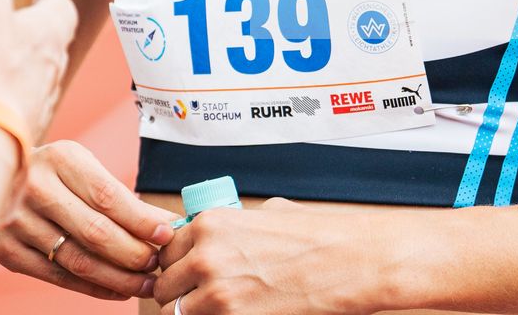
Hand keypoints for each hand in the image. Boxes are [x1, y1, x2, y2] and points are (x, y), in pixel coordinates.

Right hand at [0, 139, 178, 300]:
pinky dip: (94, 287)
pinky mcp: (7, 252)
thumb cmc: (52, 172)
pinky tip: (117, 290)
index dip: (141, 220)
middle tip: (158, 263)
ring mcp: (17, 222)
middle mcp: (34, 188)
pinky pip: (59, 277)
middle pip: (95, 232)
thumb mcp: (79, 165)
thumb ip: (116, 194)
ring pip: (78, 260)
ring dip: (119, 277)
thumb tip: (162, 225)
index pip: (108, 196)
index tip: (167, 233)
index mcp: (59, 158)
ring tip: (146, 283)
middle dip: (134, 253)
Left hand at [155, 199, 378, 314]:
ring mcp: (218, 295)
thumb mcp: (268, 213)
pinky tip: (238, 314)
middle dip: (180, 292)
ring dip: (195, 312)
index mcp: (210, 224)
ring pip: (179, 313)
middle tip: (200, 296)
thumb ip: (232, 226)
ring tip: (219, 309)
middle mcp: (206, 258)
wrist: (352, 262)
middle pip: (165, 285)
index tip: (187, 273)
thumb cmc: (318, 236)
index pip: (166, 252)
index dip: (177, 265)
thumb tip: (217, 237)